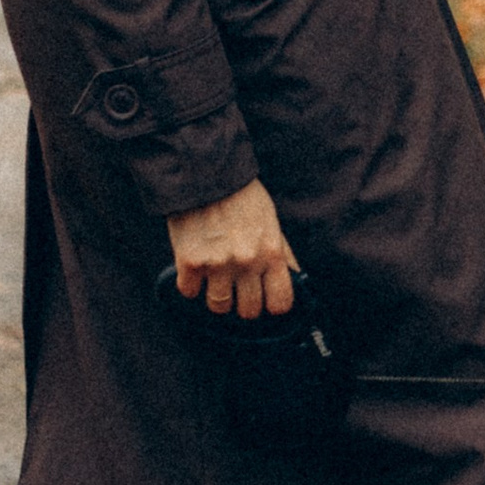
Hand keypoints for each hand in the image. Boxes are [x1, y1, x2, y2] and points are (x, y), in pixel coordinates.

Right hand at [168, 180, 295, 319]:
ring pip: (218, 306)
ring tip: (214, 280)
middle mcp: (247, 263)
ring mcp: (217, 265)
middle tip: (237, 289)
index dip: (273, 304)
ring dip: (216, 296)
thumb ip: (282, 252)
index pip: (280, 302)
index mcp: (271, 253)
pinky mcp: (189, 262)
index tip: (265, 300)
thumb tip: (295, 277)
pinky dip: (190, 284)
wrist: (205, 173)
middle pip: (248, 311)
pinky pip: (189, 292)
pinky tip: (194, 269)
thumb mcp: (271, 220)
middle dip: (243, 302)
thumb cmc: (241, 196)